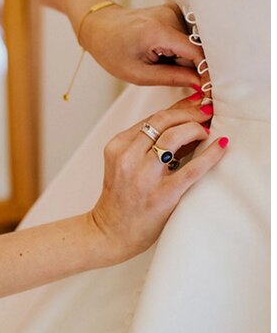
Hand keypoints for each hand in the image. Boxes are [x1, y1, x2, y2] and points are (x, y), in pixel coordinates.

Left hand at [80, 2, 205, 87]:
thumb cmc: (112, 51)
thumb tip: (202, 85)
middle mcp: (170, 16)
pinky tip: (161, 50)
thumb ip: (172, 78)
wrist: (99, 26)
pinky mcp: (174, 11)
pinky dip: (178, 48)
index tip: (210, 90)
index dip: (207, 72)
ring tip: (158, 59)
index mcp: (158, 31)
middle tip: (170, 75)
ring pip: (192, 43)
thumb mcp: (138, 74)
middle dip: (190, 66)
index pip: (198, 52)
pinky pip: (186, 36)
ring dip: (183, 58)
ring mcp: (173, 11)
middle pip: (197, 48)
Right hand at [89, 94, 226, 262]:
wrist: (111, 231)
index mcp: (117, 146)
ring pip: (174, 137)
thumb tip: (182, 122)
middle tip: (208, 111)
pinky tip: (221, 145)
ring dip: (196, 128)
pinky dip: (210, 154)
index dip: (179, 106)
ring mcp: (144, 175)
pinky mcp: (163, 194)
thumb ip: (145, 144)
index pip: (152, 117)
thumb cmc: (121, 197)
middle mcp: (128, 157)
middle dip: (190, 112)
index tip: (195, 101)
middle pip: (163, 120)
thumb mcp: (123, 164)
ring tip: (208, 130)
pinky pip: (192, 168)